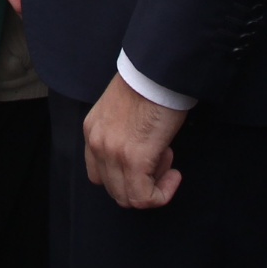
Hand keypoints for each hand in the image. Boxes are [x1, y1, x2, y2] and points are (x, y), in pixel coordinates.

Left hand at [85, 75, 185, 209]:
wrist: (159, 70)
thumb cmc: (150, 84)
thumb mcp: (123, 109)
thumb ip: (122, 132)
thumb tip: (140, 152)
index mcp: (92, 130)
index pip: (99, 173)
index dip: (126, 176)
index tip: (149, 160)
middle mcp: (96, 143)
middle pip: (113, 188)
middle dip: (141, 182)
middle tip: (161, 159)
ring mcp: (112, 152)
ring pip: (127, 197)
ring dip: (152, 186)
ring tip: (167, 159)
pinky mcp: (133, 159)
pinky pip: (143, 197)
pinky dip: (161, 194)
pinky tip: (174, 175)